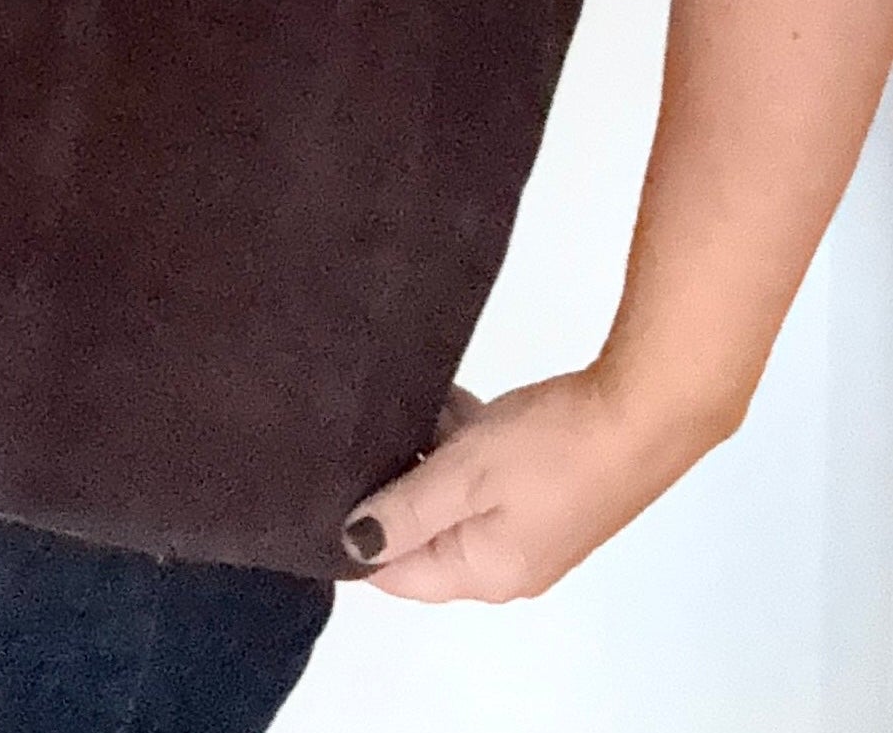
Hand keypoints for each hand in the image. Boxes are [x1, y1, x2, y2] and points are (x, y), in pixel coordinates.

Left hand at [337, 367, 732, 601]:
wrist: (646, 411)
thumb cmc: (553, 450)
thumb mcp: (463, 477)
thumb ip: (405, 509)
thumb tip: (352, 544)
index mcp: (484, 574)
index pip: (395, 574)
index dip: (356, 533)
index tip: (329, 485)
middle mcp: (506, 563)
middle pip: (423, 532)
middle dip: (393, 486)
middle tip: (359, 438)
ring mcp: (530, 526)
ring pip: (453, 495)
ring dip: (429, 456)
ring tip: (402, 407)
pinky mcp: (548, 490)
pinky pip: (485, 474)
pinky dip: (464, 443)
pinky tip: (449, 401)